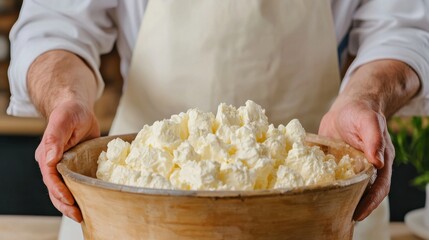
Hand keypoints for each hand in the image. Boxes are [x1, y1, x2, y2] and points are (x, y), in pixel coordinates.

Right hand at [35, 101, 99, 221]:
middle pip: (55, 188)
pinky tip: (90, 203)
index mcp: (46, 155)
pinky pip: (76, 183)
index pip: (50, 177)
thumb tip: (49, 160)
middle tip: (78, 215)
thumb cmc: (70, 112)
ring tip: (82, 216)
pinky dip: (81, 194)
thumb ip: (55, 139)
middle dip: (65, 204)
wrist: (78, 110)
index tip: (69, 200)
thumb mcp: (63, 121)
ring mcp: (64, 167)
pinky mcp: (75, 167)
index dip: (58, 190)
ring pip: (64, 189)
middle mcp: (52, 163)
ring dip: (71, 204)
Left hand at [319, 96, 394, 220]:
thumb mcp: (367, 121)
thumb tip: (377, 160)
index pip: (378, 187)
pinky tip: (310, 189)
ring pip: (345, 186)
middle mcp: (364, 168)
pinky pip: (329, 176)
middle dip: (353, 205)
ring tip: (323, 210)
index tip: (358, 214)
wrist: (345, 107)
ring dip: (337, 197)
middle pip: (362, 191)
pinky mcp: (333, 164)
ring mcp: (348, 167)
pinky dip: (322, 184)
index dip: (370, 202)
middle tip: (339, 217)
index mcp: (379, 161)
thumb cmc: (360, 112)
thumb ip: (373, 138)